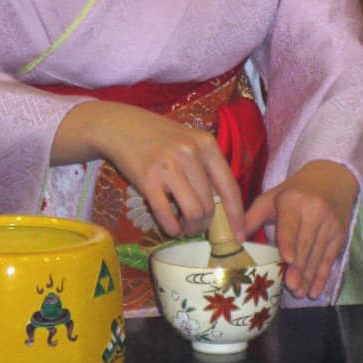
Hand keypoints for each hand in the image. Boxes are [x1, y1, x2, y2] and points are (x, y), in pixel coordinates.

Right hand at [51, 98, 245, 240]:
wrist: (123, 126)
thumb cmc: (160, 137)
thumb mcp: (190, 142)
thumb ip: (207, 167)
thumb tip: (225, 208)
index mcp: (206, 144)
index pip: (230, 187)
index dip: (236, 215)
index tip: (239, 235)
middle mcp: (190, 153)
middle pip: (210, 204)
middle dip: (205, 224)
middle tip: (196, 226)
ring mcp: (169, 165)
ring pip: (193, 212)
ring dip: (190, 227)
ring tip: (184, 227)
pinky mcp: (148, 178)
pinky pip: (167, 214)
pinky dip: (171, 228)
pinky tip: (170, 227)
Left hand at [243, 160, 357, 299]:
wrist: (331, 179)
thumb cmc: (294, 192)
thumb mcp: (272, 198)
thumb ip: (252, 217)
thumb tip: (235, 239)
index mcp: (293, 200)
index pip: (290, 224)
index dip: (289, 242)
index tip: (288, 259)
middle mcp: (315, 210)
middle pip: (306, 243)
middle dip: (299, 267)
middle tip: (291, 286)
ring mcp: (330, 223)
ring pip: (318, 254)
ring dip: (309, 276)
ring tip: (299, 293)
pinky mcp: (340, 234)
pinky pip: (330, 258)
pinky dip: (323, 276)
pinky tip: (315, 290)